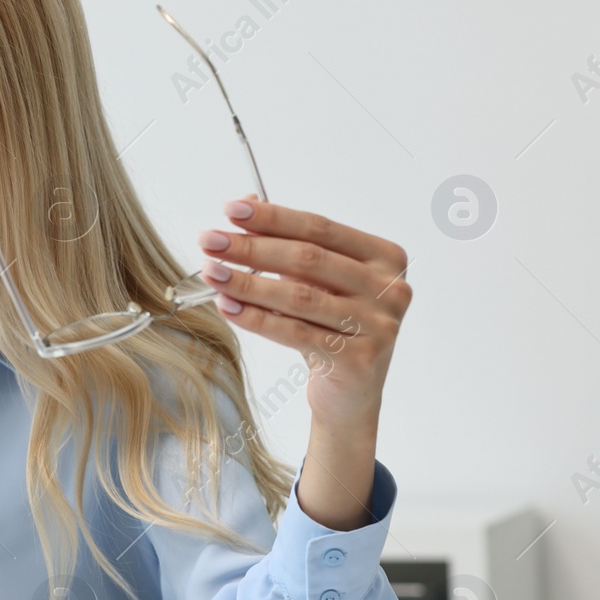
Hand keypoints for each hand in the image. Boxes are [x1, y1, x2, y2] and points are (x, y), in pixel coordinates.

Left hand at [196, 196, 410, 431]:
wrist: (350, 395)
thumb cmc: (331, 329)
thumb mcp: (316, 284)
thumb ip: (289, 244)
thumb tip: (246, 204)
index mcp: (385, 258)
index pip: (320, 228)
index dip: (273, 218)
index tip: (230, 210)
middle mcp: (390, 289)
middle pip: (308, 259)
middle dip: (252, 247)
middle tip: (210, 240)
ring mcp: (379, 325)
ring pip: (299, 297)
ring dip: (248, 282)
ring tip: (212, 273)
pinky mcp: (359, 359)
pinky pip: (296, 332)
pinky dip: (256, 318)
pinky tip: (228, 307)